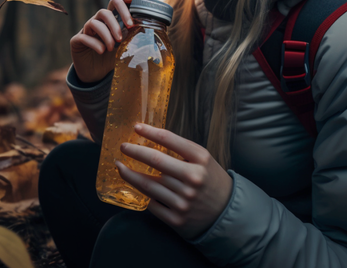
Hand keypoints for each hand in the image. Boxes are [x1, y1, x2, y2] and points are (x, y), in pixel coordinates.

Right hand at [70, 0, 133, 82]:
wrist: (96, 74)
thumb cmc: (111, 58)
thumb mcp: (123, 47)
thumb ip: (130, 37)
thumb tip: (143, 29)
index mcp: (109, 22)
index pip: (114, 6)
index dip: (122, 2)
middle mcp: (97, 23)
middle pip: (104, 12)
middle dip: (114, 23)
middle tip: (121, 37)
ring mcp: (86, 31)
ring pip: (94, 23)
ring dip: (106, 35)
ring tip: (112, 48)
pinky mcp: (76, 41)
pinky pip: (83, 37)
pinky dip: (95, 43)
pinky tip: (102, 51)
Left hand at [116, 123, 232, 239]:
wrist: (225, 212)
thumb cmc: (210, 180)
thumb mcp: (204, 159)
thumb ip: (182, 151)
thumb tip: (152, 140)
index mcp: (201, 158)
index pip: (170, 140)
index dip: (150, 132)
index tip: (136, 127)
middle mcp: (193, 178)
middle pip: (156, 160)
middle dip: (135, 151)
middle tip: (123, 147)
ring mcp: (184, 200)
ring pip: (148, 185)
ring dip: (130, 174)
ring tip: (120, 167)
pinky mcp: (177, 219)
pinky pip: (152, 205)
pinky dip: (144, 196)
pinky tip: (138, 188)